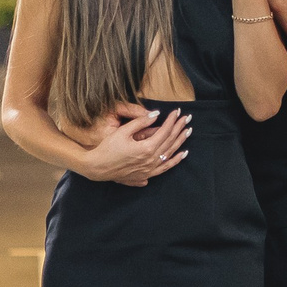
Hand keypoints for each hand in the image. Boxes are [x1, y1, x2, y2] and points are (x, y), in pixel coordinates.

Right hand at [77, 106, 192, 185]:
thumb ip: (140, 122)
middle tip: (187, 118)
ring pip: (170, 154)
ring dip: (180, 142)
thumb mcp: (123, 132)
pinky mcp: (147, 175)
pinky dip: (175, 160)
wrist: (98, 168)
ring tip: (188, 132)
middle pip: (170, 142)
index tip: (177, 112)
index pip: (164, 131)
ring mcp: (150, 169)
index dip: (171, 120)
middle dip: (179, 128)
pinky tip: (182, 154)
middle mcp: (151, 160)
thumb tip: (156, 114)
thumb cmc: (108, 148)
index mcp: (146, 148)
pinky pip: (165, 168)